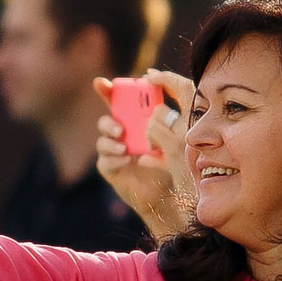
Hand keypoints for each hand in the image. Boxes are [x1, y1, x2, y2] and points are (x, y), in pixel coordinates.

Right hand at [94, 70, 193, 240]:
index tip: (102, 81)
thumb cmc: (179, 165)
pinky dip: (114, 157)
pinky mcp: (113, 169)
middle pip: (111, 113)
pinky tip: (127, 158)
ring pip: (105, 135)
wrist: (174, 199)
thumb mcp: (178, 137)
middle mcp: (126, 132)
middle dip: (110, 110)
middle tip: (118, 117)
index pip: (123, 98)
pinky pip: (105, 159)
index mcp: (141, 118)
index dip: (110, 88)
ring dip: (111, 135)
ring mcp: (117, 150)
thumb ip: (167, 119)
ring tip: (124, 143)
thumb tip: (155, 104)